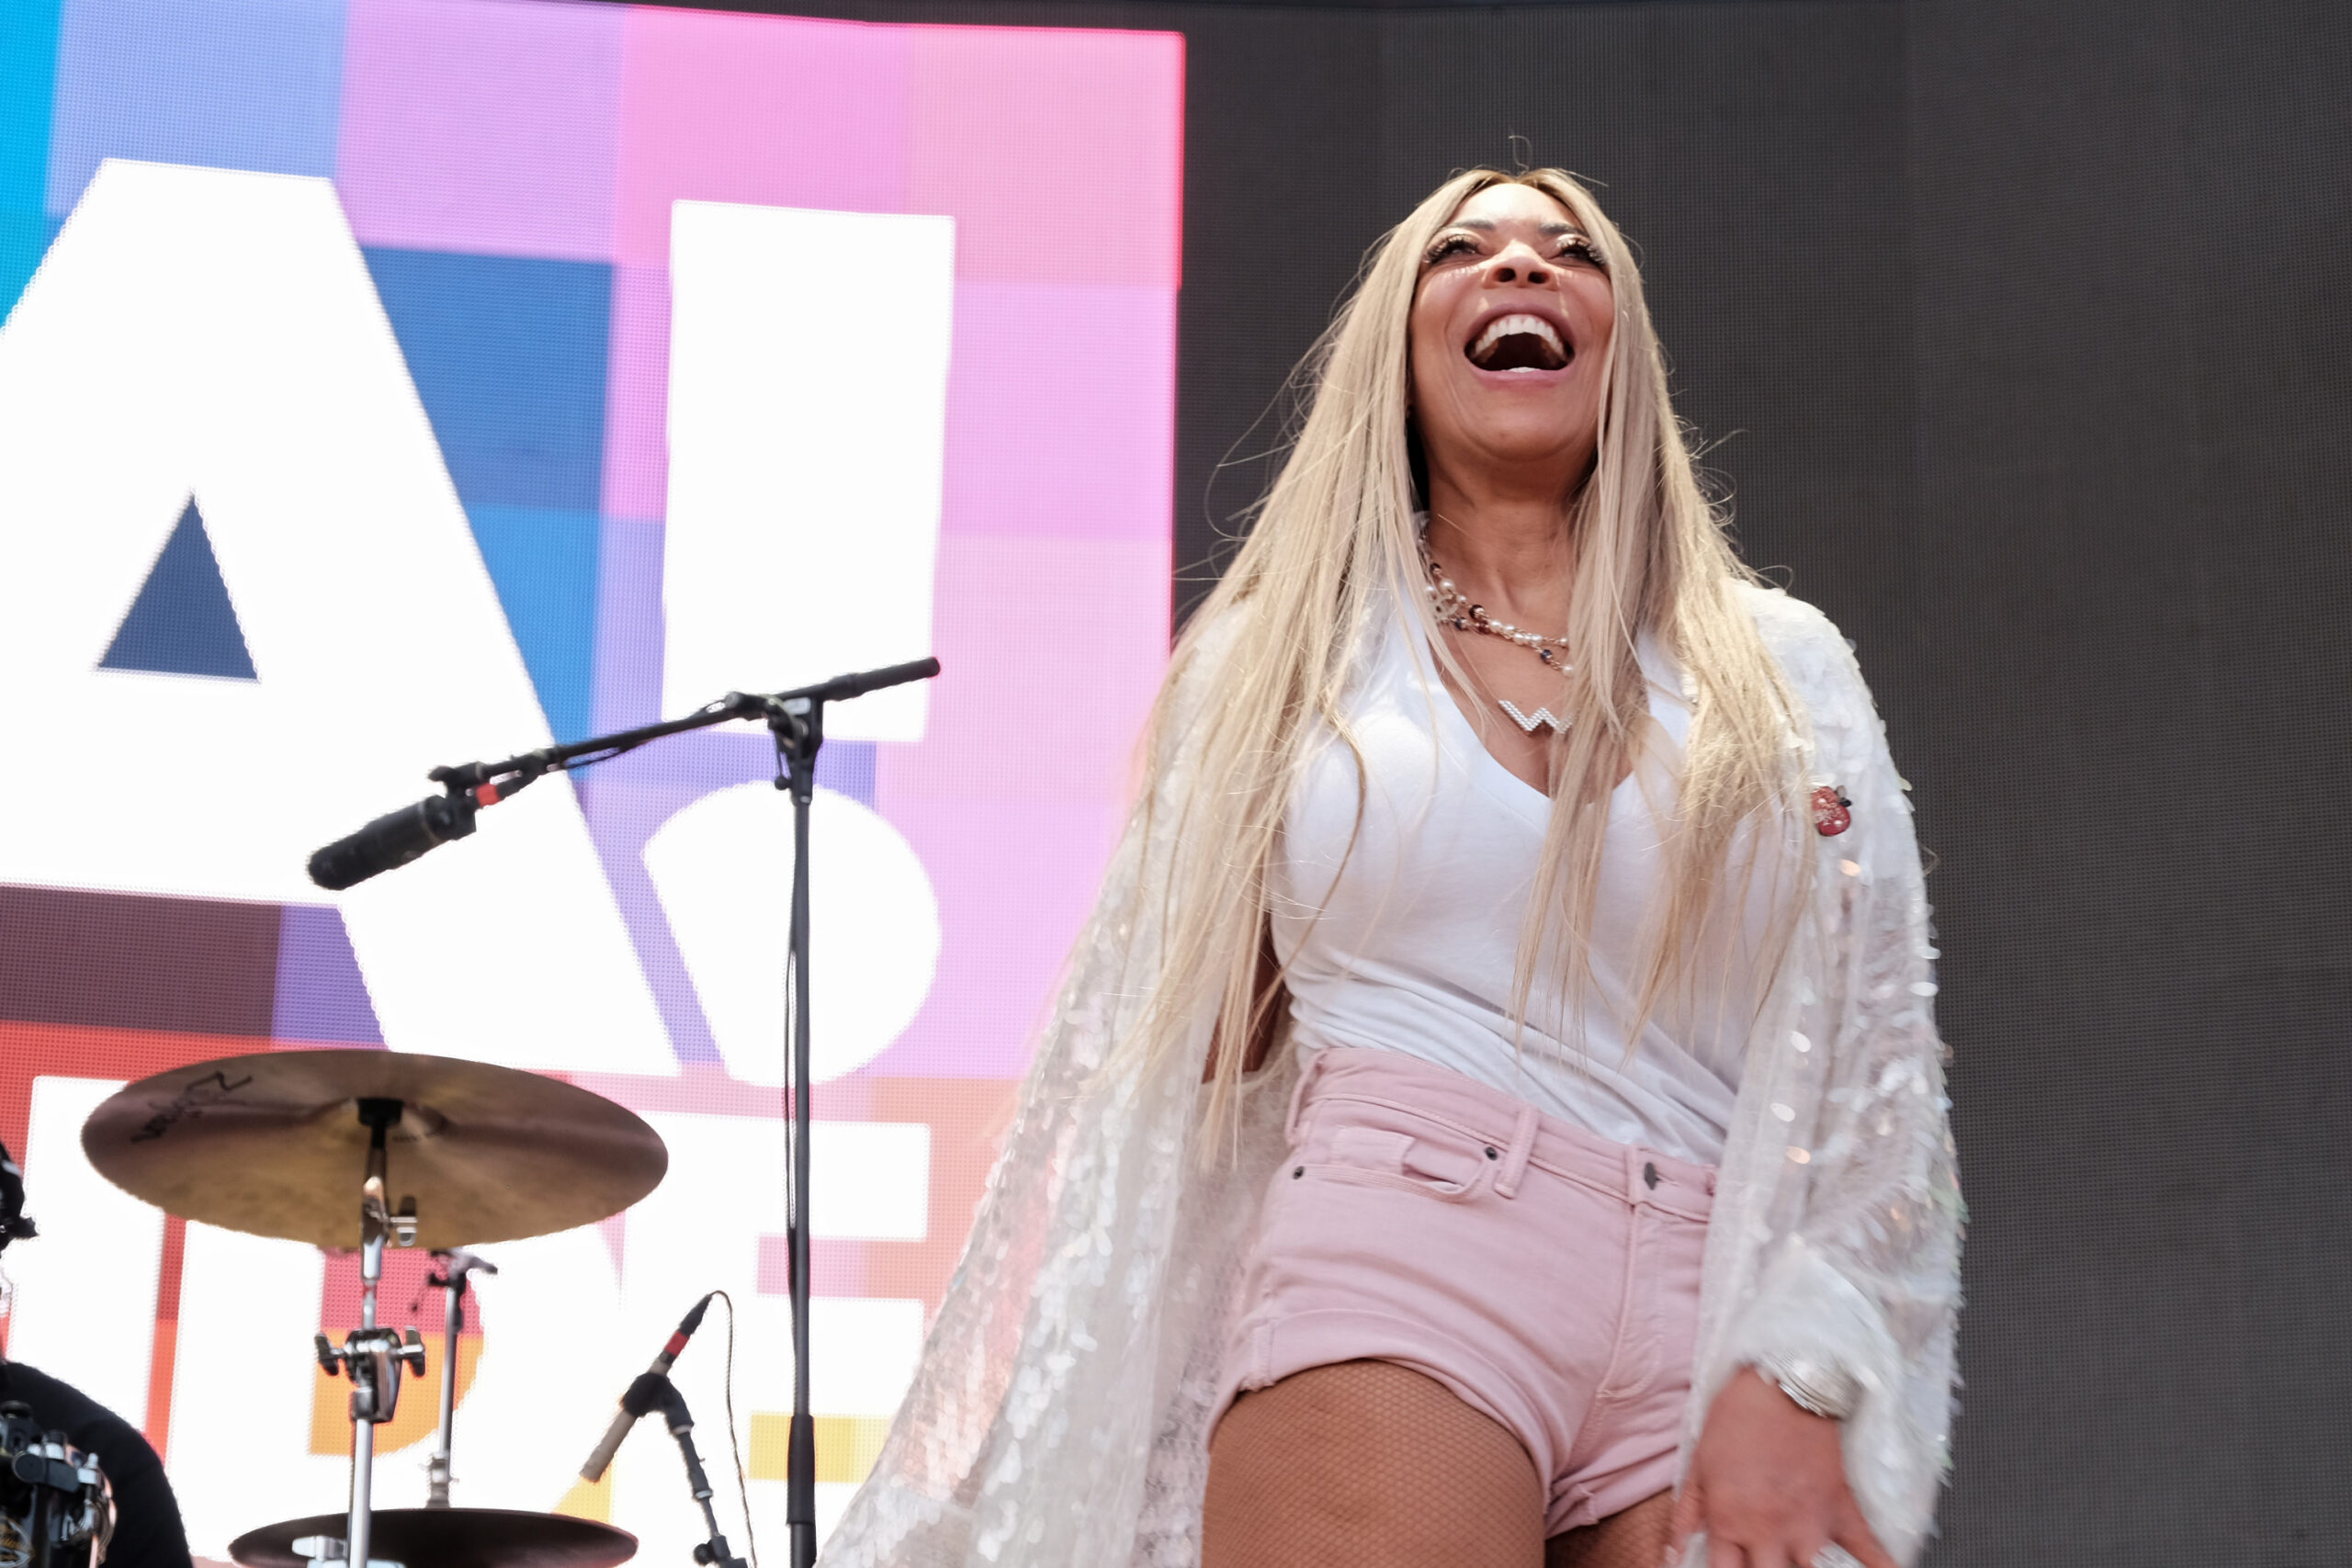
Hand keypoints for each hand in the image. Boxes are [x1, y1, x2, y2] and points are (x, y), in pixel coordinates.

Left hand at [1667, 1368, 1893, 1567]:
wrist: (1784, 1384)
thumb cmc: (1736, 1418)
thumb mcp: (1698, 1463)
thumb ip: (1686, 1515)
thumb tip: (1672, 1554)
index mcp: (1730, 1522)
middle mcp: (1770, 1532)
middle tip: (1763, 1563)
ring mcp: (1809, 1525)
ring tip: (1798, 1563)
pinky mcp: (1841, 1511)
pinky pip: (1868, 1550)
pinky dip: (1881, 1567)